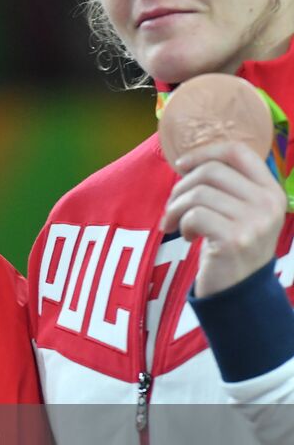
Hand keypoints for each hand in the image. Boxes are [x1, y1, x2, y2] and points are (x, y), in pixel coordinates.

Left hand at [161, 141, 286, 296]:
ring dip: (176, 208)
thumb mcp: (241, 212)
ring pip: (198, 193)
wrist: (239, 292)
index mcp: (272, 191)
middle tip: (173, 207)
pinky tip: (187, 237)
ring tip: (176, 224)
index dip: (205, 153)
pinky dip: (181, 224)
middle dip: (181, 187)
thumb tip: (189, 161)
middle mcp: (268, 204)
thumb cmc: (232, 246)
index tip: (181, 166)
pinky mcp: (234, 239)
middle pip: (211, 171)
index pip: (238, 152)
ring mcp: (254, 222)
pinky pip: (194, 215)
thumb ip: (227, 186)